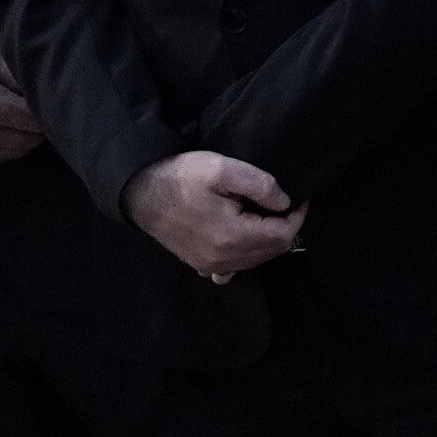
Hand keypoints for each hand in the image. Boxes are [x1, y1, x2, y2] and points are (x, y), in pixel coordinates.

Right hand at [0, 19, 44, 162]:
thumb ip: (2, 29)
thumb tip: (30, 20)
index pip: (39, 118)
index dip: (50, 104)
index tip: (51, 90)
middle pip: (35, 137)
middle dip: (43, 119)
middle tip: (41, 99)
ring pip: (19, 151)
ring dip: (28, 134)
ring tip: (26, 111)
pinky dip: (10, 144)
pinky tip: (8, 124)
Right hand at [129, 148, 303, 280]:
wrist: (139, 191)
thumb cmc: (180, 177)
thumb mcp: (222, 169)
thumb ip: (261, 185)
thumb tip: (284, 202)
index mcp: (232, 237)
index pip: (283, 235)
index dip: (297, 215)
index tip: (297, 197)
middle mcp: (223, 259)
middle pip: (272, 250)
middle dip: (284, 227)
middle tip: (281, 203)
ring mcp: (208, 264)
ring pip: (255, 260)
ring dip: (267, 240)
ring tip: (264, 214)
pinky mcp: (197, 263)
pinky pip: (232, 268)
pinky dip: (245, 254)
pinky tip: (242, 237)